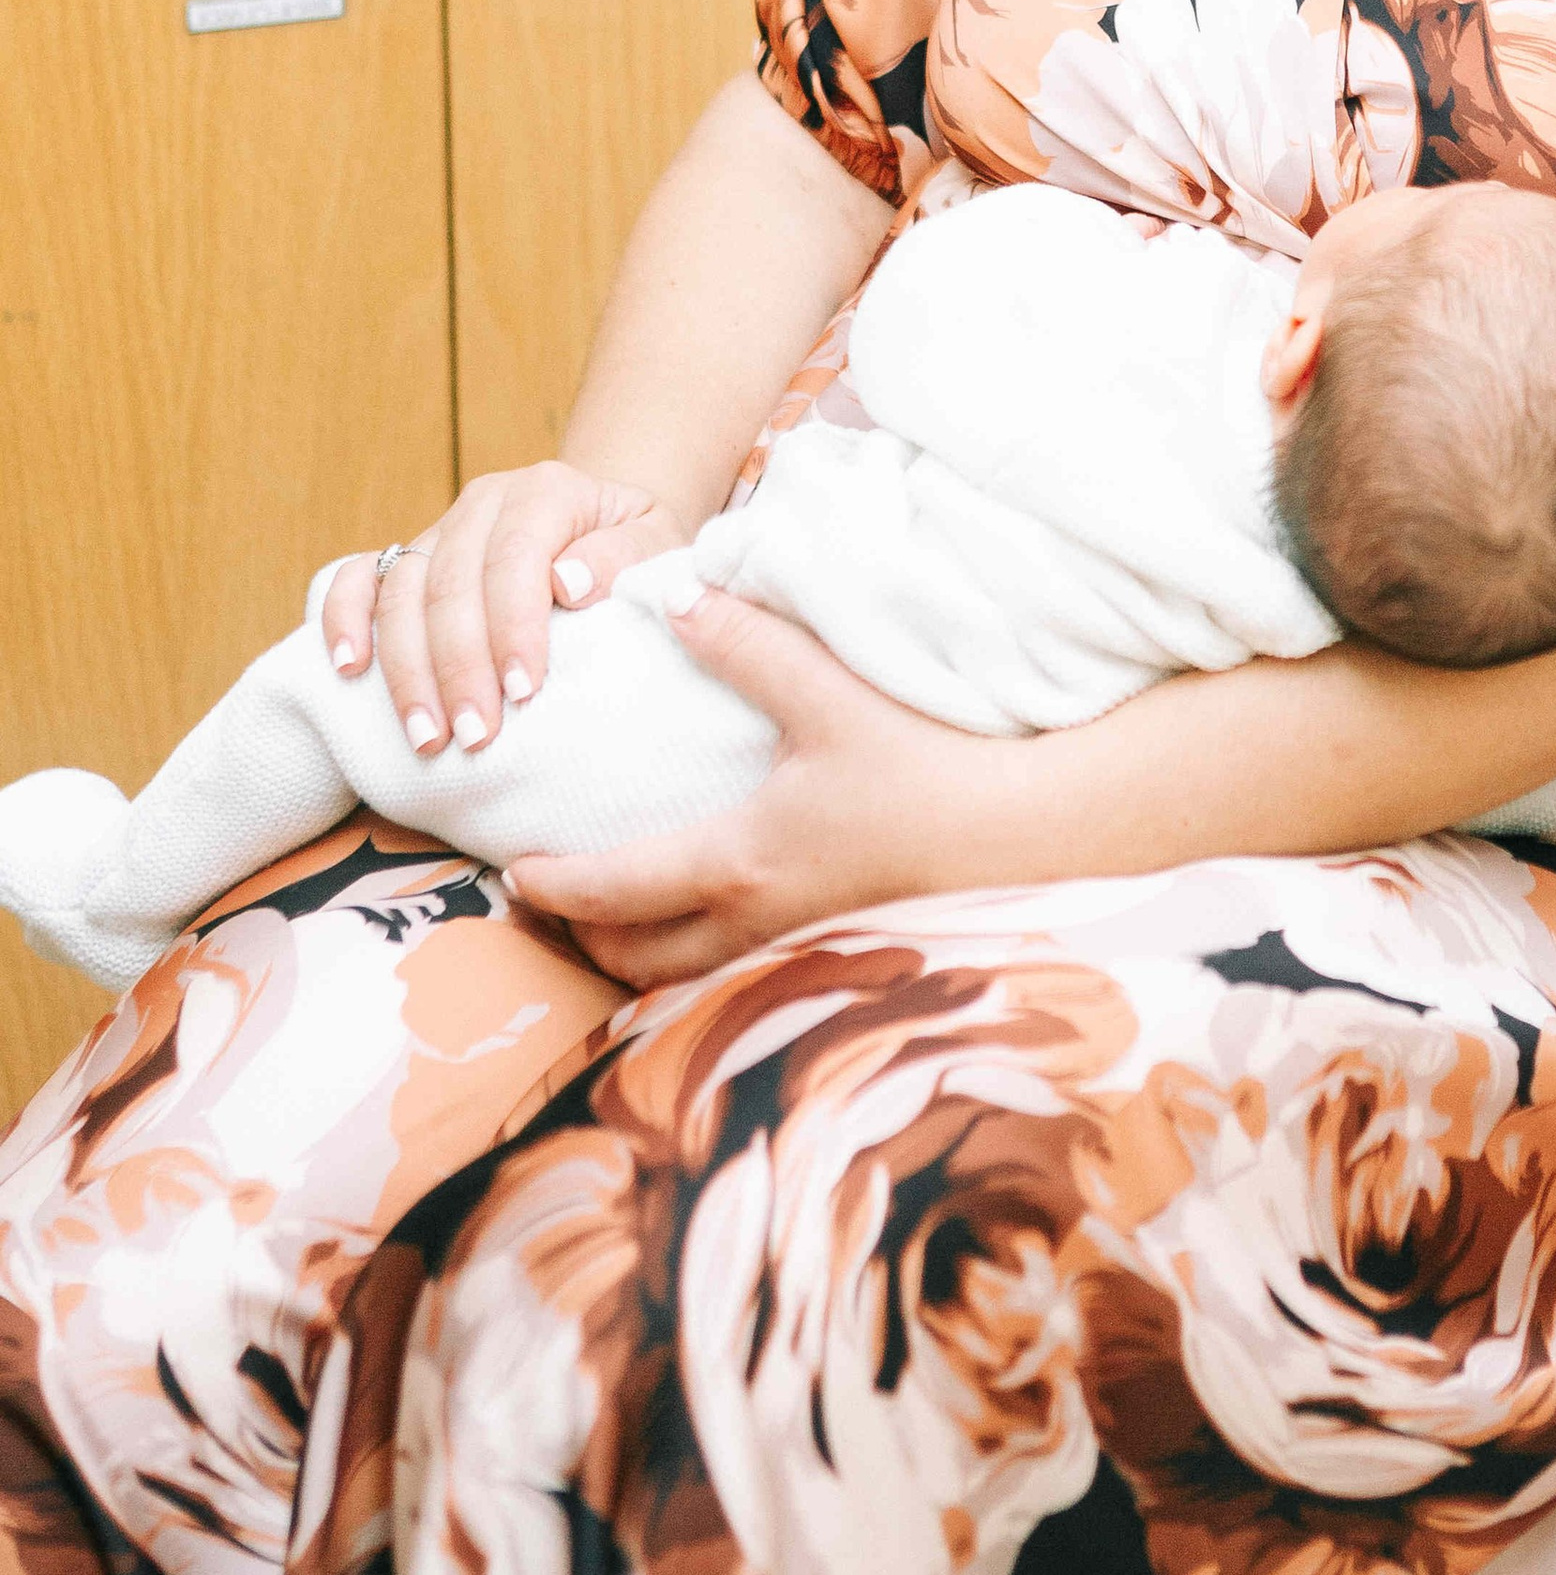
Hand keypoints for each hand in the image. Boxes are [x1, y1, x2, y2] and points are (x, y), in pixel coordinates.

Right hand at [316, 462, 689, 758]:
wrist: (605, 525)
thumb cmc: (635, 548)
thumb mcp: (658, 543)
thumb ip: (624, 556)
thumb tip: (566, 581)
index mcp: (547, 490)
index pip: (517, 559)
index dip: (514, 627)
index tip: (524, 693)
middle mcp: (485, 501)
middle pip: (452, 583)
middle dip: (459, 667)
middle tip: (475, 736)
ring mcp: (441, 527)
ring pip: (402, 591)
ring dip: (407, 668)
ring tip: (426, 737)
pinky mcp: (408, 554)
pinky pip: (359, 576)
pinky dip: (344, 617)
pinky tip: (348, 669)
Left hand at [504, 583, 988, 983]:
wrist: (1023, 835)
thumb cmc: (926, 768)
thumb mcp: (831, 696)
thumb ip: (750, 645)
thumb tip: (679, 596)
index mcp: (739, 862)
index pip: (614, 891)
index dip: (554, 885)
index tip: (513, 870)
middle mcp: (754, 923)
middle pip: (633, 960)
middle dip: (582, 936)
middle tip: (549, 898)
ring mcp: (796, 948)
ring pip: (684, 978)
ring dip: (636, 953)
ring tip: (617, 912)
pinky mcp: (834, 950)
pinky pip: (735, 972)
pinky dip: (696, 956)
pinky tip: (710, 915)